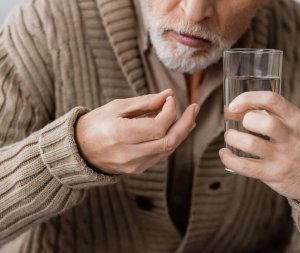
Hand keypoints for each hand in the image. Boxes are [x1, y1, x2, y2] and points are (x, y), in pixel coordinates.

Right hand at [75, 89, 198, 174]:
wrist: (79, 151)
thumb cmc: (95, 124)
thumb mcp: (117, 107)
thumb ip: (145, 102)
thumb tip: (169, 94)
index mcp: (120, 135)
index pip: (157, 127)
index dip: (170, 112)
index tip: (170, 98)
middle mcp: (129, 154)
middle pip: (168, 141)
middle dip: (185, 123)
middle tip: (195, 108)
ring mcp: (134, 165)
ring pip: (168, 149)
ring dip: (182, 132)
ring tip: (190, 116)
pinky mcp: (138, 169)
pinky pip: (161, 154)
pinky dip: (171, 140)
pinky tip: (176, 128)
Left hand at [219, 91, 299, 202]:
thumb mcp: (299, 126)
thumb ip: (276, 116)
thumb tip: (243, 110)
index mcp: (297, 119)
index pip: (271, 100)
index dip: (248, 98)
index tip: (234, 104)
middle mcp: (291, 137)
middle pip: (264, 122)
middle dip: (244, 119)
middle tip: (238, 124)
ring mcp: (283, 157)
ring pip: (250, 144)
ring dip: (232, 138)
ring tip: (230, 137)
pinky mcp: (274, 175)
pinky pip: (245, 167)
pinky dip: (229, 159)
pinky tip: (225, 154)